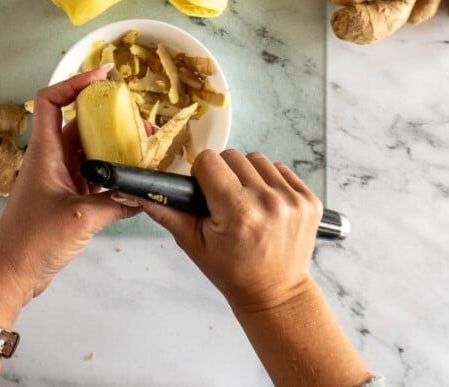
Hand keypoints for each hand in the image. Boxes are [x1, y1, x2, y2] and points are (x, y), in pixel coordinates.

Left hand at [0, 66, 140, 316]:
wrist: (10, 275)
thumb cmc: (31, 242)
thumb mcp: (81, 218)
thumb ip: (116, 202)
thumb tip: (143, 194)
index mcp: (44, 152)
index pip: (50, 101)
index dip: (74, 83)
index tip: (104, 77)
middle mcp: (51, 160)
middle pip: (80, 124)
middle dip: (110, 118)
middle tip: (140, 120)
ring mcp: (59, 180)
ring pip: (90, 152)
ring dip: (115, 148)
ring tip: (145, 148)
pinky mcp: (67, 200)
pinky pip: (94, 178)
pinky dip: (113, 176)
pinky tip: (134, 181)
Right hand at [139, 149, 322, 311]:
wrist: (275, 292)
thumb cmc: (232, 271)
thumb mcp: (193, 245)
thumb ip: (167, 213)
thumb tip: (138, 191)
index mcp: (238, 212)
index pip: (210, 160)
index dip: (202, 174)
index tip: (205, 192)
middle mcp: (268, 202)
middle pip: (233, 156)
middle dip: (224, 174)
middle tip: (224, 201)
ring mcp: (293, 200)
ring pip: (258, 160)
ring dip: (248, 176)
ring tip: (246, 202)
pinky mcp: (309, 200)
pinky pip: (282, 170)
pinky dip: (271, 182)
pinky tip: (266, 206)